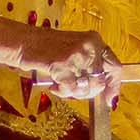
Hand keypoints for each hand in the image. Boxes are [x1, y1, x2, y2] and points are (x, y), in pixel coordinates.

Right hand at [0, 22, 120, 105]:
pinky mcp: (62, 66)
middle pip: (100, 81)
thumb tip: (104, 90)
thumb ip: (90, 65)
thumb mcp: (75, 49)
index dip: (114, 85)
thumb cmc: (47, 47)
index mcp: (94, 40)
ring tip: (62, 87)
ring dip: (74, 93)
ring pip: (86, 88)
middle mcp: (89, 47)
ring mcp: (76, 56)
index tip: (110, 99)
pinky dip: (63, 92)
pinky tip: (55, 86)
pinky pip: (70, 89)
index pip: (115, 66)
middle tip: (76, 93)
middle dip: (90, 93)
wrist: (24, 42)